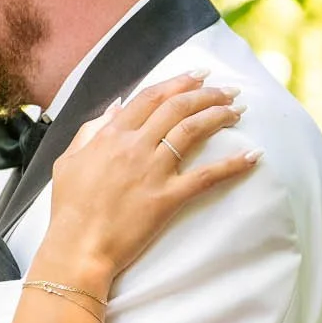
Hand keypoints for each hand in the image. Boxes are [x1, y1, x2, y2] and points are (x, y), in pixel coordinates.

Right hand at [42, 72, 256, 286]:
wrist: (78, 247)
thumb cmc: (69, 208)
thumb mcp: (69, 161)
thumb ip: (91, 131)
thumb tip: (116, 108)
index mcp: (111, 135)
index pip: (150, 97)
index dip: (178, 81)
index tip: (198, 75)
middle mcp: (135, 146)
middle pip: (177, 107)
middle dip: (207, 93)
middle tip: (228, 90)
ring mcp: (153, 171)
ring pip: (192, 130)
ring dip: (218, 115)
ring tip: (238, 110)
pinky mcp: (168, 198)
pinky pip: (206, 177)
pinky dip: (232, 164)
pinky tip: (253, 155)